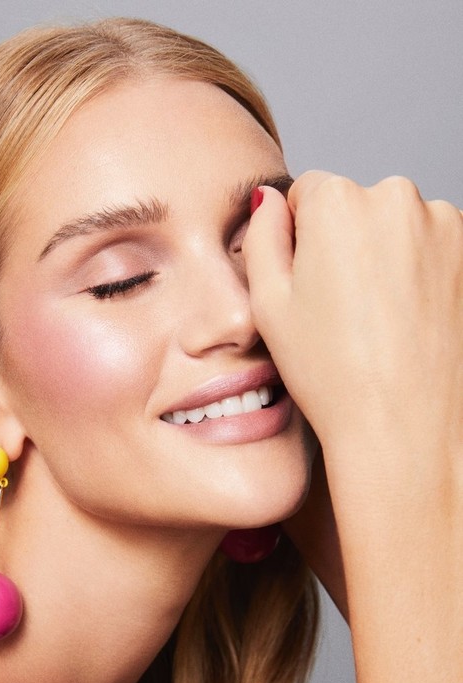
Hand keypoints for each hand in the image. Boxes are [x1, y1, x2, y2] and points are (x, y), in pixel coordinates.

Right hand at [245, 172, 462, 682]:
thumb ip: (263, 249)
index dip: (298, 256)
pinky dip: (416, 301)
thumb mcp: (270, 320)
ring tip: (369, 347)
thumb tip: (266, 205)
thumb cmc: (336, 396)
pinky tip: (405, 351)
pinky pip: (435, 269)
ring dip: (379, 282)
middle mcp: (409, 208)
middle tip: (332, 331)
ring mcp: (455, 238)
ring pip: (397, 242)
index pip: (312, 197)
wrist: (416, 461)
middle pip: (358, 215)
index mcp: (350, 208)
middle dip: (337, 262)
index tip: (299, 302)